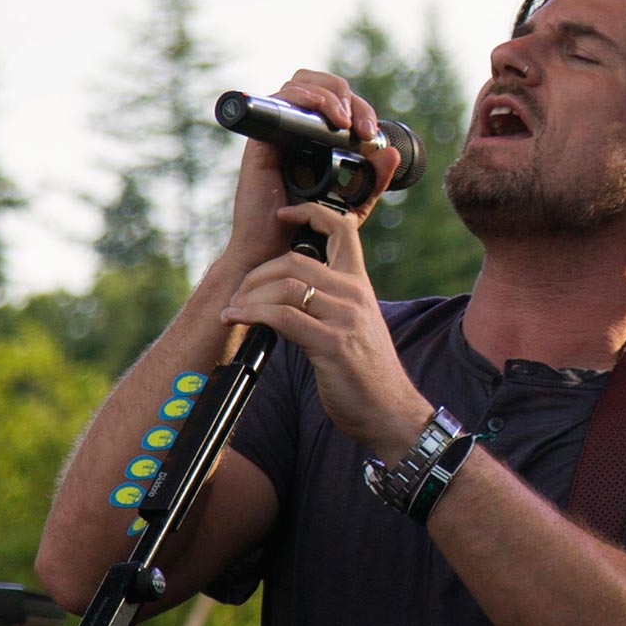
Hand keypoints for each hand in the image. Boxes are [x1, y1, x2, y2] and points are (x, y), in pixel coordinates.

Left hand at [221, 196, 430, 461]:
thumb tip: (287, 296)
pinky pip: (283, 317)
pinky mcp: (332, 344)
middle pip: (294, 260)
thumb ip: (330, 305)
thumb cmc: (367, 377)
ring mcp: (345, 318)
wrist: (392, 413)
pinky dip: (252, 315)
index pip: (342, 229)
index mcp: (360, 286)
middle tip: (239, 294)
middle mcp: (355, 295)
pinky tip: (237, 320)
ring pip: (284, 286)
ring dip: (249, 297)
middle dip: (256, 274)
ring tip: (234, 311)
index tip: (282, 214)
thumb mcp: (354, 328)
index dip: (310, 212)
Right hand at [225, 70, 396, 272]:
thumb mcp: (349, 207)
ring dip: (328, 94)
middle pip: (317, 85)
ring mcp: (276, 136)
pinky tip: (322, 114)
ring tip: (345, 121)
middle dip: (345, 95)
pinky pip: (278, 104)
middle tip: (362, 125)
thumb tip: (393, 153)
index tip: (372, 134)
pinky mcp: (260, 144)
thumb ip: (371, 182)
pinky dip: (303, 99)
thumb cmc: (304, 235)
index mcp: (313, 142)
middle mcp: (293, 133)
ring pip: (300, 85)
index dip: (358, 108)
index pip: (336, 103)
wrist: (274, 257)